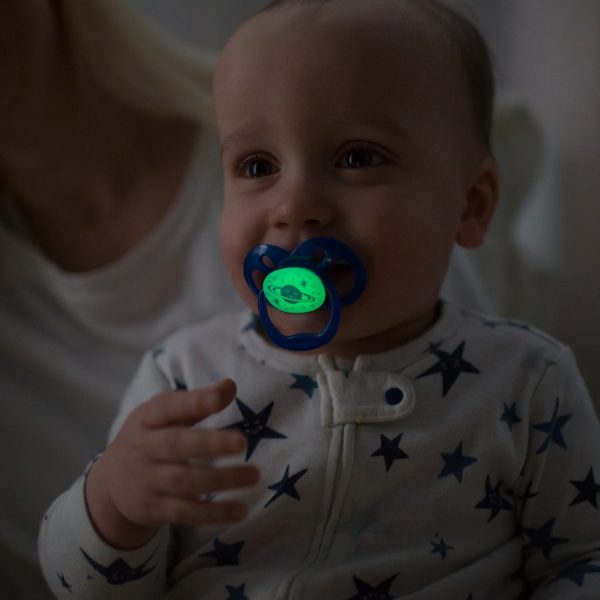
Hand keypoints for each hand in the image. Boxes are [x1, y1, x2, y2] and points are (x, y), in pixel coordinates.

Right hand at [85, 379, 258, 548]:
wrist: (109, 484)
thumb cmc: (149, 438)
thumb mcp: (164, 414)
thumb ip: (197, 401)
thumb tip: (230, 386)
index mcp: (148, 418)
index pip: (168, 407)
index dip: (194, 402)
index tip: (220, 398)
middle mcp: (144, 448)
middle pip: (176, 445)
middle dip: (210, 444)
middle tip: (242, 442)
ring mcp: (147, 481)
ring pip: (185, 482)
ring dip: (222, 480)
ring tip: (253, 475)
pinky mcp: (154, 509)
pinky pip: (186, 513)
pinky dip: (214, 513)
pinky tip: (241, 509)